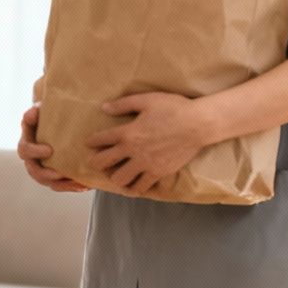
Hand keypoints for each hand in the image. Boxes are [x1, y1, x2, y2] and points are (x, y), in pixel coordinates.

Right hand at [18, 104, 87, 192]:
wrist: (58, 127)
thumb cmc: (47, 118)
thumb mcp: (41, 111)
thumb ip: (36, 111)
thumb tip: (35, 112)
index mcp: (27, 143)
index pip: (24, 150)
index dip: (35, 152)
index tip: (49, 150)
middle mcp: (32, 160)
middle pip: (34, 172)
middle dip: (47, 174)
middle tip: (60, 173)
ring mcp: (43, 170)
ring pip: (48, 182)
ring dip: (62, 184)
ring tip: (77, 184)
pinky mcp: (55, 178)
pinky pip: (61, 186)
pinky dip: (72, 186)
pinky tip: (85, 186)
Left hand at [85, 91, 209, 194]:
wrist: (198, 124)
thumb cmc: (173, 108)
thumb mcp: (146, 100)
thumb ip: (123, 104)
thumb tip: (104, 107)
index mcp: (127, 133)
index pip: (100, 140)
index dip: (91, 142)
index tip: (89, 143)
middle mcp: (133, 151)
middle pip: (104, 163)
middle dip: (96, 163)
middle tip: (97, 162)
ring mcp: (146, 164)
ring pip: (121, 179)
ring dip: (114, 177)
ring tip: (116, 174)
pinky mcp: (160, 172)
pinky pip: (143, 187)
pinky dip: (136, 187)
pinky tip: (135, 184)